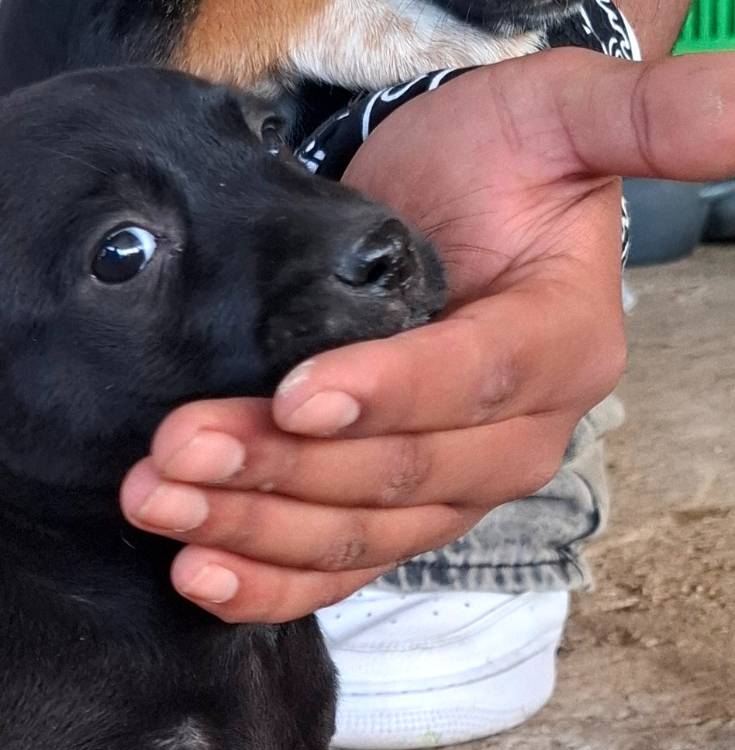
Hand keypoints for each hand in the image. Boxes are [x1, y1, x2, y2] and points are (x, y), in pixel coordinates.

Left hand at [122, 49, 734, 621]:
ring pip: (351, 531)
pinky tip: (196, 577)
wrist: (438, 201)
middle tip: (175, 449)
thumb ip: (643, 119)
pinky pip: (330, 566)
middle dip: (279, 469)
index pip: (477, 382)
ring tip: (158, 503)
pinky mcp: (383, 512)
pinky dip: (264, 579)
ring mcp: (442, 488)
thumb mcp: (564, 117)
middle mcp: (508, 438)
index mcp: (561, 349)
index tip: (300, 395)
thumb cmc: (494, 158)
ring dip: (248, 527)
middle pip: (396, 475)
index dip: (391, 394)